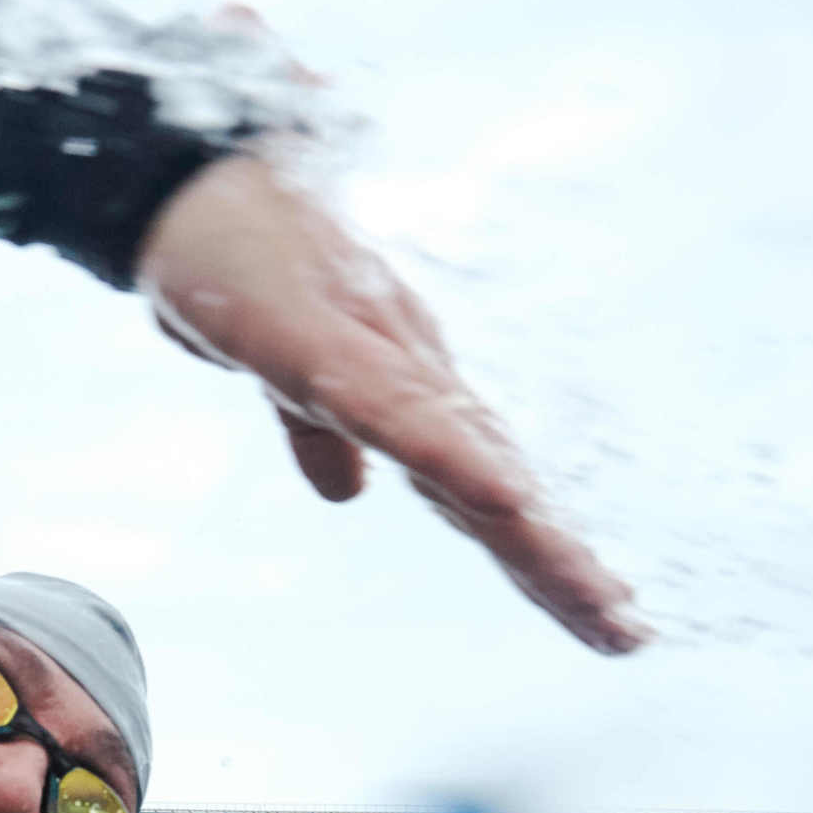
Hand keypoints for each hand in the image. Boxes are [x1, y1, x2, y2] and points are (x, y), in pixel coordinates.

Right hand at [135, 153, 647, 654]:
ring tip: (596, 595)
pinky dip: (454, 456)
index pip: (482, 492)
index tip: (602, 617)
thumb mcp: (283, 364)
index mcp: (402, 396)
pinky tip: (505, 499)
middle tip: (627, 634)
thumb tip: (346, 490)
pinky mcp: (324, 346)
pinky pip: (398, 412)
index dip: (539, 554)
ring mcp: (375, 360)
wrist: (186, 178)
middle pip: (495, 492)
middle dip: (558, 566)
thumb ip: (320, 428)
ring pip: (469, 461)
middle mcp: (411, 379)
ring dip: (533, 532)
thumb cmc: (240, 257)